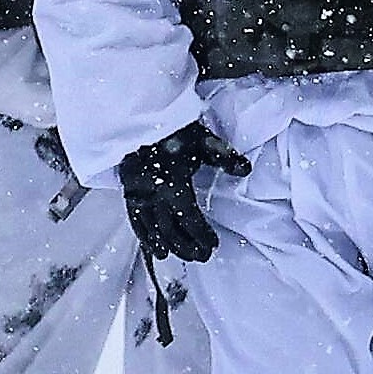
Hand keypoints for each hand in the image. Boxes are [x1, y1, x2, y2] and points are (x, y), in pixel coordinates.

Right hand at [118, 121, 250, 264]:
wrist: (140, 116)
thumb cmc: (174, 129)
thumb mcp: (203, 140)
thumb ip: (224, 156)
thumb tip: (245, 170)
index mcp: (173, 183)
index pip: (189, 218)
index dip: (201, 234)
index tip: (212, 245)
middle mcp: (152, 193)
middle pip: (170, 229)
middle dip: (185, 246)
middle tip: (199, 257)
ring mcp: (137, 193)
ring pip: (151, 228)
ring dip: (164, 245)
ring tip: (174, 256)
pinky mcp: (128, 190)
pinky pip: (134, 219)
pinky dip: (143, 235)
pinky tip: (150, 246)